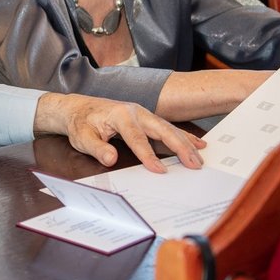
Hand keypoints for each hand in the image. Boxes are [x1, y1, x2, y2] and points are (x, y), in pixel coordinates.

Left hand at [33, 92, 206, 172]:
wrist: (79, 108)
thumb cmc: (81, 122)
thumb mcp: (82, 137)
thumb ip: (97, 148)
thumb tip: (111, 159)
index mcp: (120, 115)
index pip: (137, 138)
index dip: (148, 155)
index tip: (160, 171)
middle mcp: (135, 112)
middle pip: (162, 130)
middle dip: (180, 147)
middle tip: (195, 164)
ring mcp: (143, 114)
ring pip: (168, 129)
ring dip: (185, 144)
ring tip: (200, 159)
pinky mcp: (146, 119)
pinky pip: (167, 128)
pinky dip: (183, 136)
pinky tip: (197, 144)